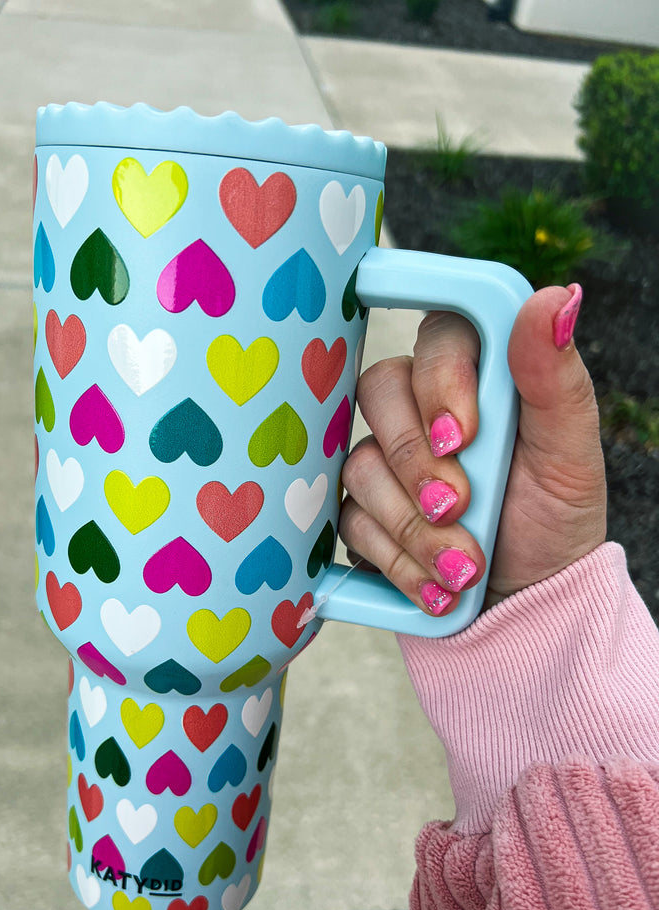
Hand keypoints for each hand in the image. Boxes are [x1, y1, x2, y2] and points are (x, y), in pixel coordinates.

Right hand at [339, 286, 606, 616]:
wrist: (524, 601)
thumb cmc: (552, 520)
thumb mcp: (569, 454)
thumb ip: (555, 378)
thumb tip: (556, 298)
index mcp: (477, 375)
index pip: (436, 340)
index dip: (440, 384)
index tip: (464, 437)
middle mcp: (420, 407)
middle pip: (379, 393)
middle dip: (418, 463)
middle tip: (460, 507)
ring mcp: (385, 458)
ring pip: (360, 465)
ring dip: (413, 526)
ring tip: (465, 566)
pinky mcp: (361, 509)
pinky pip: (349, 520)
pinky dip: (398, 559)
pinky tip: (437, 584)